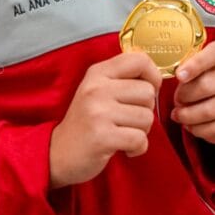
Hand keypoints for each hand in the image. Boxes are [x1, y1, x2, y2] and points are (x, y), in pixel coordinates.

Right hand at [49, 51, 161, 187]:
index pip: (139, 60)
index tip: (148, 90)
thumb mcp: (98, 90)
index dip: (153, 75)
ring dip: (141, 131)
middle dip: (145, 110)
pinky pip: (139, 139)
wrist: (57, 154)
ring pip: (147, 117)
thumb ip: (123, 79)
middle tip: (127, 120)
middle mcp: (97, 88)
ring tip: (122, 133)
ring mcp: (98, 112)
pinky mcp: (102, 137)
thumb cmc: (87, 121)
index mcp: (98, 73)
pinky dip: (137, 148)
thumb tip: (157, 77)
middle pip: (148, 92)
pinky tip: (123, 148)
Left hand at [172, 42, 214, 143]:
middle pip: (205, 86)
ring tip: (180, 116)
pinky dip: (199, 130)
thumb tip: (178, 76)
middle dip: (183, 97)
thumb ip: (187, 68)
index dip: (195, 64)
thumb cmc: (206, 79)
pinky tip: (192, 126)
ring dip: (188, 116)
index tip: (179, 76)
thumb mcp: (198, 66)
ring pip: (209, 111)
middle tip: (177, 101)